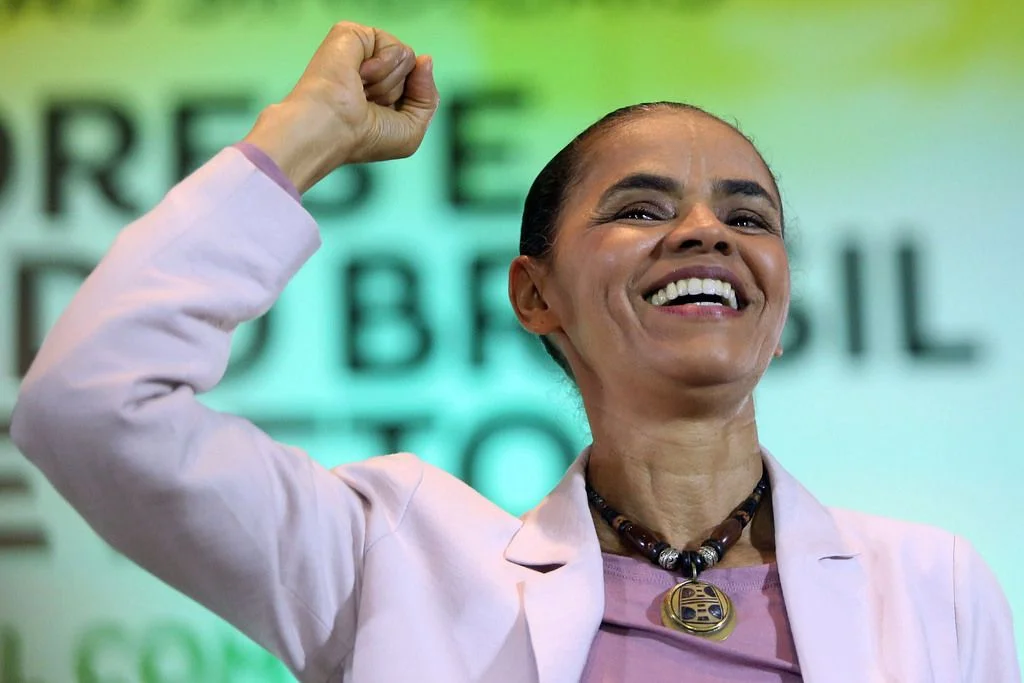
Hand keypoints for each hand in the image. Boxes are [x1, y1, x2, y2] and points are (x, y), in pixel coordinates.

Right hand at [243, 22, 438, 192]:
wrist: (333, 128)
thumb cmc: (365, 138)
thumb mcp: (412, 130)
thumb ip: (428, 97)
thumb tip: (425, 59)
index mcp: (380, 92)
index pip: (417, 83)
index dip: (411, 101)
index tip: (384, 115)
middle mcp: (370, 70)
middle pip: (414, 70)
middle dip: (397, 93)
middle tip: (367, 103)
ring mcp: (361, 51)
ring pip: (407, 57)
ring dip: (388, 83)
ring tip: (360, 91)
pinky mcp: (353, 35)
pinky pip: (396, 47)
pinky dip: (383, 67)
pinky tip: (358, 76)